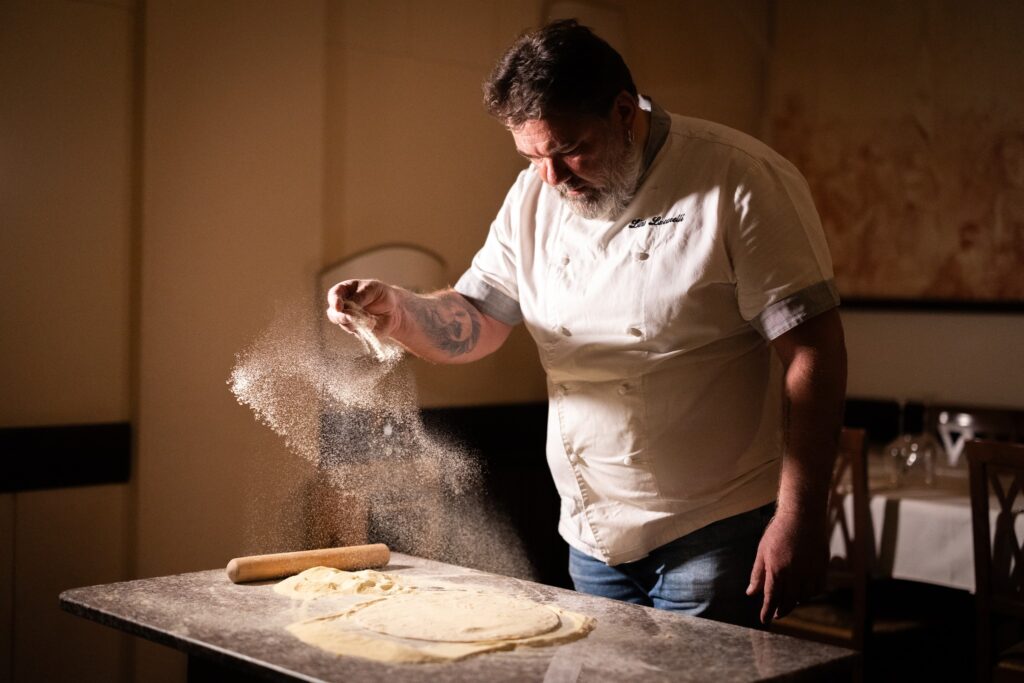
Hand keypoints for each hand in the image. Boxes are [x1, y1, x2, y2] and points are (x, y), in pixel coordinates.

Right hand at [326, 279, 402, 336]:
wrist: (394, 308)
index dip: (334, 301)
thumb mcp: (372, 289)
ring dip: (356, 322)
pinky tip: (373, 322)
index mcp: (344, 291)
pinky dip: (365, 328)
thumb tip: (347, 307)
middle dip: (341, 316)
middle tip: (350, 317)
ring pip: (344, 325)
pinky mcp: (357, 331)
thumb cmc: (381, 294)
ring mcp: (349, 320)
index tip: (338, 307)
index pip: (333, 295)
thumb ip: (360, 297)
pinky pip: (357, 333)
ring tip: (369, 317)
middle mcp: (343, 307)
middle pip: (333, 314)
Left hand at [746, 509, 827, 623]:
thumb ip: (758, 574)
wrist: (803, 515)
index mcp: (777, 569)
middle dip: (782, 610)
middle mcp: (795, 573)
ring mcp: (811, 571)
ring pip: (804, 597)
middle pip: (789, 601)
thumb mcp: (762, 551)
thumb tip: (751, 593)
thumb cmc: (779, 531)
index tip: (764, 620)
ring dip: (796, 602)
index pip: (771, 597)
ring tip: (789, 600)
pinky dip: (811, 594)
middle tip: (777, 613)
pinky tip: (805, 592)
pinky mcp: (822, 567)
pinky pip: (818, 588)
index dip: (767, 611)